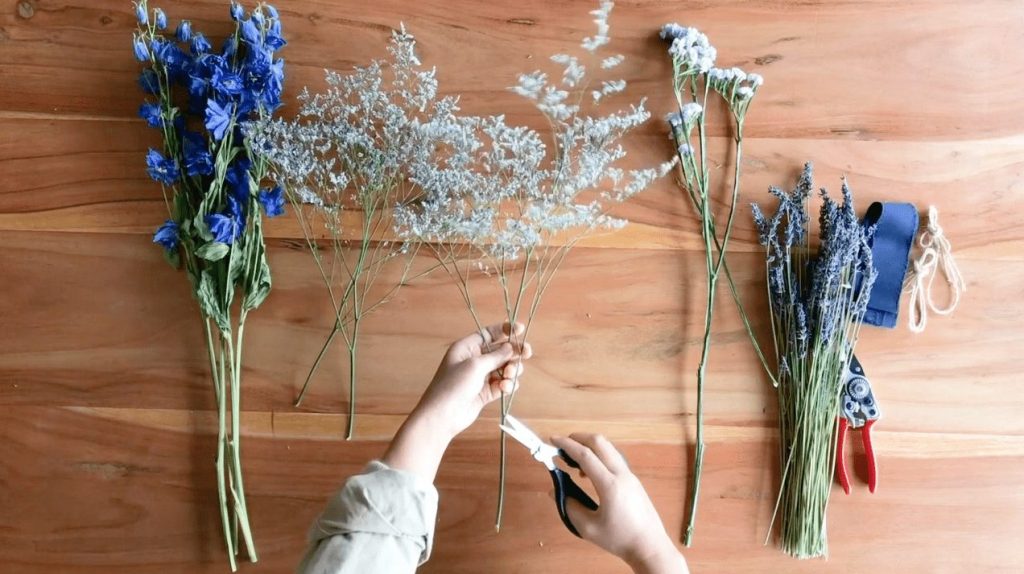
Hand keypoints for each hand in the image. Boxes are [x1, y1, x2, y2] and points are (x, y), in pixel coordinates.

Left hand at [411, 321, 531, 440]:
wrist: (442, 415)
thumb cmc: (453, 385)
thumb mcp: (475, 365)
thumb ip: (496, 356)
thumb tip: (511, 347)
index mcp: (467, 348)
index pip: (489, 334)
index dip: (504, 330)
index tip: (520, 329)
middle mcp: (474, 360)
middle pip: (501, 351)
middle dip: (514, 352)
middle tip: (527, 352)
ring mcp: (481, 377)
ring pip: (505, 368)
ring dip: (512, 370)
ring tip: (509, 375)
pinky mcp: (486, 392)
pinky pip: (503, 384)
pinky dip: (507, 385)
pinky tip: (504, 388)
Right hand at [551, 434, 687, 573]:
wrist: (649, 546)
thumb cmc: (619, 539)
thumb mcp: (588, 528)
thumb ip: (569, 507)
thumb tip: (554, 492)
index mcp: (610, 485)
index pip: (586, 456)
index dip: (567, 445)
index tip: (552, 439)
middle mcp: (621, 474)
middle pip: (600, 442)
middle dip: (579, 438)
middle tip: (562, 445)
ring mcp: (630, 475)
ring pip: (608, 449)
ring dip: (589, 447)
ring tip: (573, 462)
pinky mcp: (633, 480)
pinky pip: (613, 459)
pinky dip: (598, 456)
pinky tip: (589, 473)